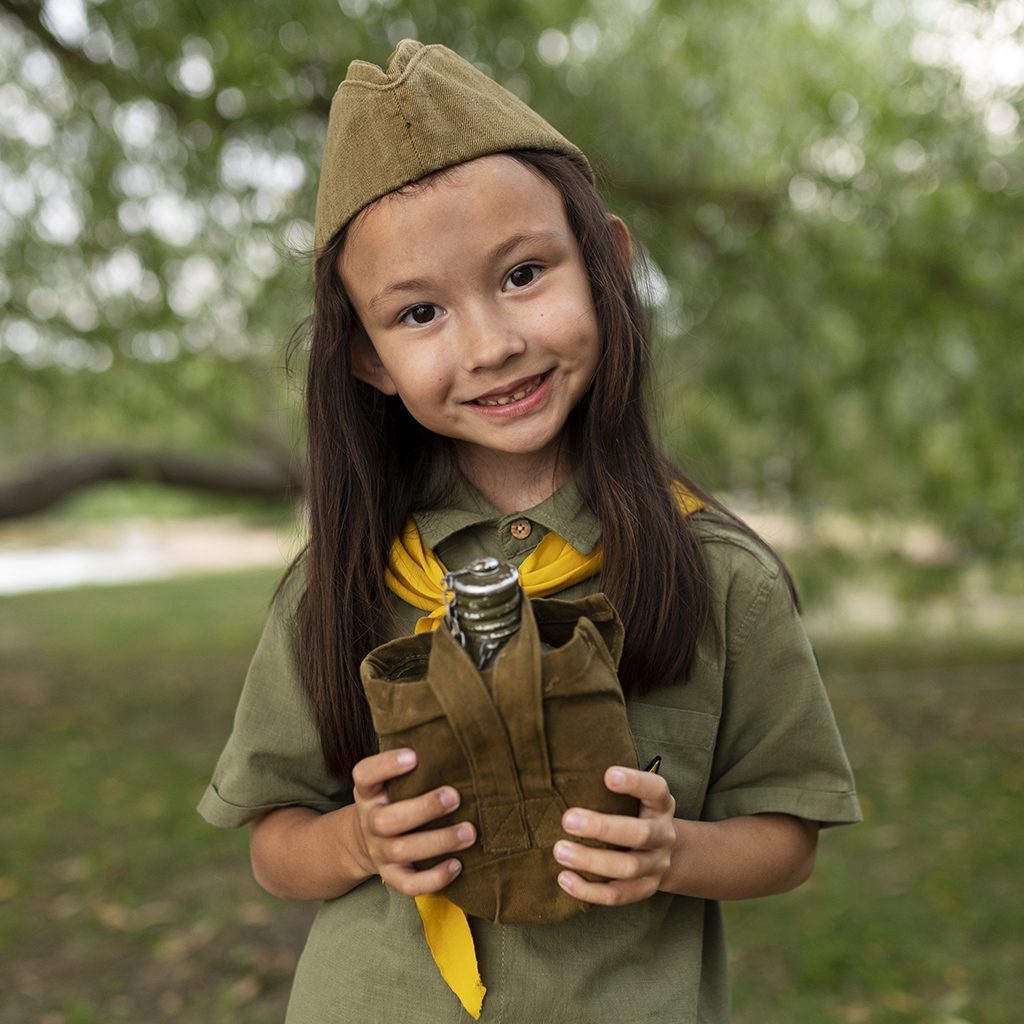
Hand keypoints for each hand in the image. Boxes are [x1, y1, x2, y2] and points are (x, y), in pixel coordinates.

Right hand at [350, 748, 476, 896]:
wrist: (365, 842)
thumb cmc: (393, 799)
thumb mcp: (390, 781)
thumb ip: (412, 764)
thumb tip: (455, 735)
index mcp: (369, 792)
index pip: (365, 775)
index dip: (385, 765)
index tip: (414, 755)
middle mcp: (371, 822)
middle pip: (388, 820)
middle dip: (423, 808)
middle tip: (455, 796)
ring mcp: (380, 852)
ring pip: (403, 851)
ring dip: (438, 841)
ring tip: (470, 831)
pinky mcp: (393, 876)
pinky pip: (410, 885)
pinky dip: (434, 878)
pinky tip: (458, 865)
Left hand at [553, 765, 676, 905]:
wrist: (666, 852)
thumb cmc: (636, 812)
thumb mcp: (636, 795)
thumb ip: (612, 786)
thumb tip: (565, 765)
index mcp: (661, 805)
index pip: (655, 790)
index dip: (635, 782)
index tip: (608, 775)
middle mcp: (663, 835)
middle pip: (639, 834)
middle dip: (602, 827)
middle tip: (567, 819)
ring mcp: (656, 865)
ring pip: (628, 868)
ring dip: (591, 861)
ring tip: (559, 850)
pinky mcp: (644, 889)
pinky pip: (617, 895)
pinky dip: (589, 891)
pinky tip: (564, 879)